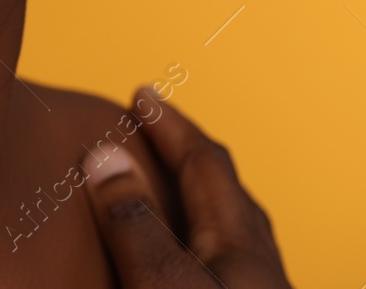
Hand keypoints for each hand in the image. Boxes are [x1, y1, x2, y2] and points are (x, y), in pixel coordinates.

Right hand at [85, 88, 292, 287]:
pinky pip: (225, 261)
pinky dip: (198, 238)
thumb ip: (135, 223)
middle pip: (226, 191)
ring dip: (195, 197)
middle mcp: (259, 264)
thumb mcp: (163, 283)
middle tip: (154, 131)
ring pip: (230, 230)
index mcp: (241, 243)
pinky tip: (185, 259)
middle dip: (187, 153)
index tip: (144, 95)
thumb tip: (106, 157)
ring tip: (165, 189)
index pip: (205, 163)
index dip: (171, 125)